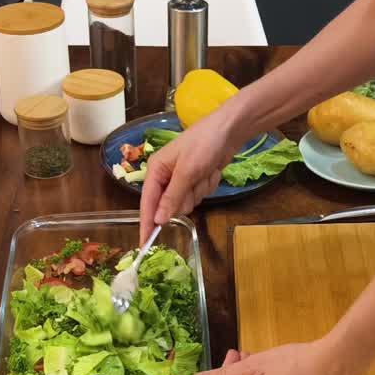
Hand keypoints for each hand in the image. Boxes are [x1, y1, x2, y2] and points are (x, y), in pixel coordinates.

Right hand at [139, 106, 240, 240]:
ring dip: (199, 190)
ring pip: (187, 202)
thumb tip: (157, 220)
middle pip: (170, 206)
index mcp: (156, 170)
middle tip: (195, 181)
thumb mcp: (187, 171)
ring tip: (205, 171)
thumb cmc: (204, 144)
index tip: (145, 244)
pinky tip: (211, 170)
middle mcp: (165, 176)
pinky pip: (199, 195)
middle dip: (185, 197)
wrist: (229, 130)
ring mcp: (181, 178)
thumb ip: (172, 197)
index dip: (147, 224)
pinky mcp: (196, 179)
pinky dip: (207, 185)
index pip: (147, 203)